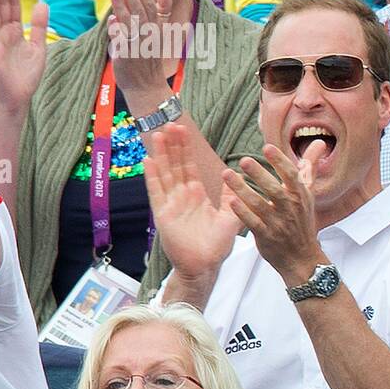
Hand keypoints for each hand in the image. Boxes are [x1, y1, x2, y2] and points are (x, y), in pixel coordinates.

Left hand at [108, 0, 177, 108]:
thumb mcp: (159, 32)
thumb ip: (160, 9)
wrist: (147, 86)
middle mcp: (149, 37)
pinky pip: (121, 40)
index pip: (151, 7)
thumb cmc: (150, 58)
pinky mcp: (128, 56)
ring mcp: (139, 46)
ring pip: (130, 23)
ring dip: (122, 7)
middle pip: (141, 12)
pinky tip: (112, 20)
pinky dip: (117, 30)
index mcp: (157, 30)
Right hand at [145, 124, 240, 280]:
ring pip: (165, 174)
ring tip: (158, 135)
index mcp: (197, 195)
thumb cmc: (217, 245)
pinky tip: (148, 160)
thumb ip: (234, 196)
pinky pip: (157, 192)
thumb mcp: (231, 216)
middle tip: (171, 123)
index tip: (184, 130)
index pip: (189, 166)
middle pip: (175, 165)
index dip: (186, 148)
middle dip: (173, 145)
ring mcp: (171, 204)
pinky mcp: (163, 214)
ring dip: (161, 155)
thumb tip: (241, 177)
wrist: (205, 265)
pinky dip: (152, 177)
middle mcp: (182, 197)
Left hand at [222, 142, 326, 286]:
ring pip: (260, 205)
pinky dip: (243, 212)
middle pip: (275, 189)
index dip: (280, 161)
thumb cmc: (302, 221)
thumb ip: (309, 168)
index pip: (292, 175)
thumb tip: (320, 143)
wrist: (302, 257)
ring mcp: (279, 224)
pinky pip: (253, 223)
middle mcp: (291, 208)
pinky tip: (232, 201)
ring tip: (226, 174)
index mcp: (300, 195)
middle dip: (260, 174)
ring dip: (243, 189)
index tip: (267, 148)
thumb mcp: (308, 194)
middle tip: (244, 160)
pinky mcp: (267, 236)